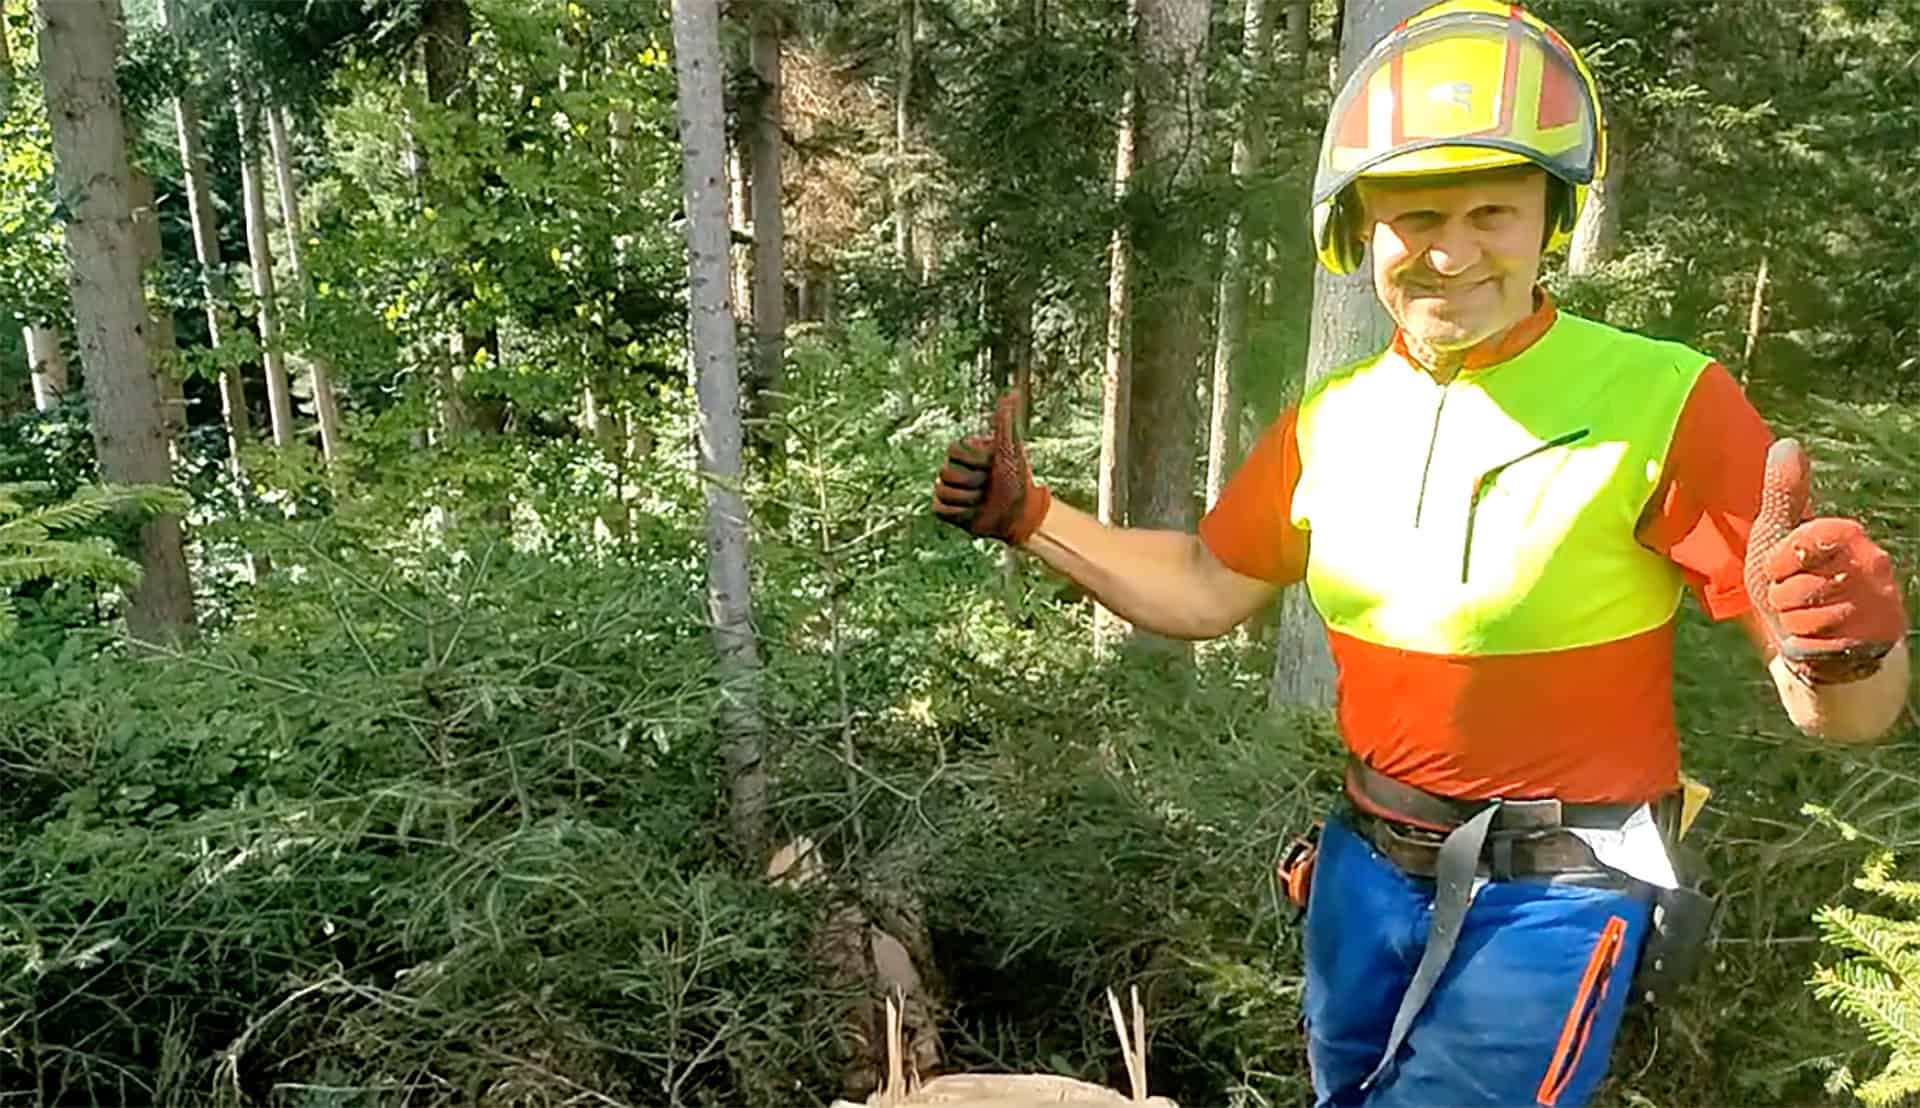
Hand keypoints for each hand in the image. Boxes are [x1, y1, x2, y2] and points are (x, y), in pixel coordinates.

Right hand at [931, 389, 1050, 543]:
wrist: (1020, 514)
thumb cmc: (1018, 480)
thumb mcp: (1010, 449)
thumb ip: (1005, 422)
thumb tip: (1011, 392)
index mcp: (966, 452)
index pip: (952, 450)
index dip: (974, 460)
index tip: (992, 464)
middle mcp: (955, 468)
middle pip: (945, 471)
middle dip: (972, 481)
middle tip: (988, 484)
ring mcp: (949, 488)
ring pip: (943, 490)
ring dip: (968, 498)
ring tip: (982, 499)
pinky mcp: (945, 509)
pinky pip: (940, 508)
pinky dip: (959, 512)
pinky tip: (973, 511)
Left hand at [1744, 438, 1907, 682]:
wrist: (1818, 636)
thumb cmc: (1792, 579)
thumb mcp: (1778, 534)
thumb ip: (1783, 493)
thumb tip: (1786, 443)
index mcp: (1849, 534)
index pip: (1803, 543)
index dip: (1779, 563)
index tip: (1778, 569)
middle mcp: (1873, 564)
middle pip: (1799, 586)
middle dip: (1783, 598)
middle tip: (1795, 596)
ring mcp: (1880, 603)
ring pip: (1807, 618)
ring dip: (1793, 623)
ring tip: (1807, 617)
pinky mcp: (1879, 638)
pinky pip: (1819, 645)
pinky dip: (1807, 646)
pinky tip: (1820, 639)